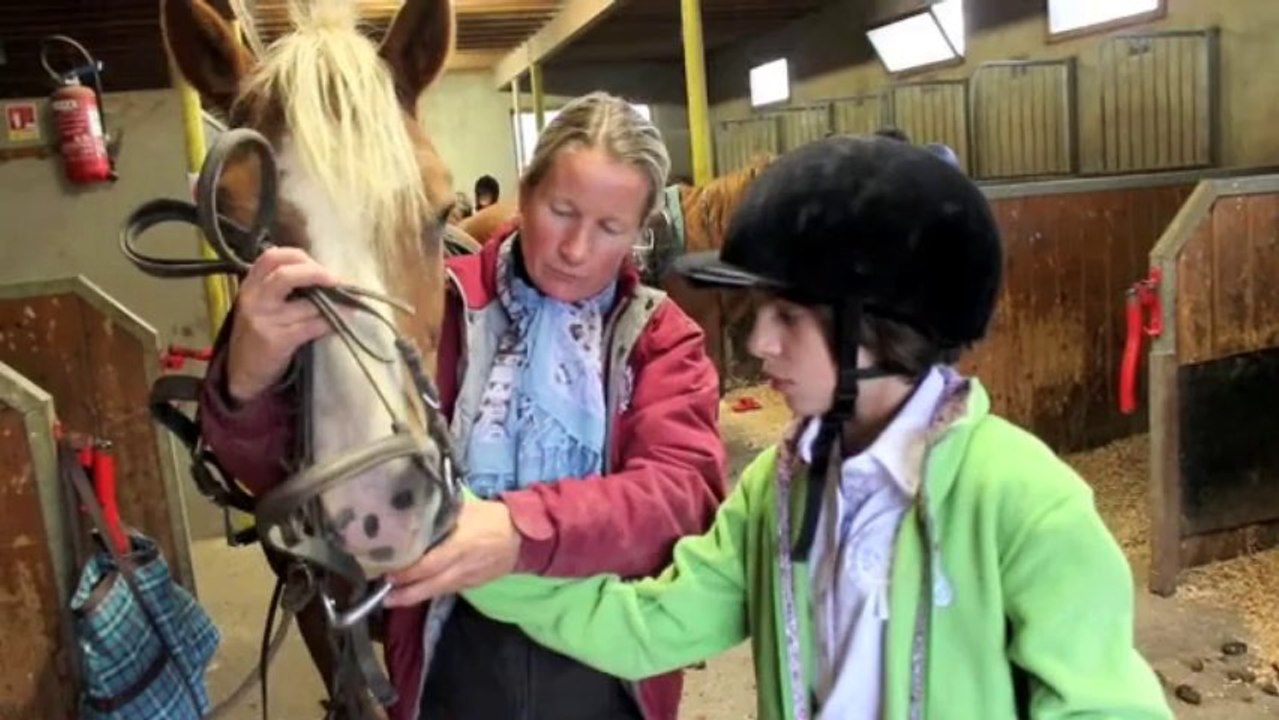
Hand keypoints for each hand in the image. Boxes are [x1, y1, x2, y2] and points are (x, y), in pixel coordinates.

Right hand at [226, 247, 340, 401]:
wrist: (242, 372)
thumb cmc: (256, 334)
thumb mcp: (259, 304)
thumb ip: (279, 286)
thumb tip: (321, 273)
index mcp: (249, 285)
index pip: (271, 257)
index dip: (299, 256)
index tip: (318, 264)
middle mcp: (254, 300)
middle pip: (286, 275)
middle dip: (316, 274)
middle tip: (336, 281)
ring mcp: (265, 321)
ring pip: (307, 304)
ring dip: (333, 302)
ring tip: (347, 302)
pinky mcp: (278, 341)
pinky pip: (313, 326)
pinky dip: (332, 322)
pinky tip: (341, 322)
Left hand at [384, 499, 521, 606]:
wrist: (521, 537)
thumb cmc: (491, 518)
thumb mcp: (466, 508)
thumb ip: (441, 510)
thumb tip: (415, 505)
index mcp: (459, 546)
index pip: (427, 564)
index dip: (406, 571)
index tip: (386, 570)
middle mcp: (460, 567)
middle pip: (428, 586)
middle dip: (403, 593)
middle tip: (382, 594)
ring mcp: (466, 579)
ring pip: (435, 592)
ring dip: (412, 596)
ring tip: (391, 598)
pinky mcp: (470, 585)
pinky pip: (446, 590)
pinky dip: (429, 592)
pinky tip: (416, 591)